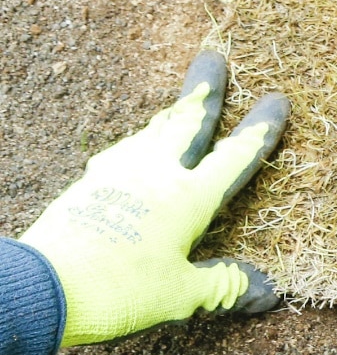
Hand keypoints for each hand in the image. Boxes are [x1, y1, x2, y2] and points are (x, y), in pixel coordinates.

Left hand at [22, 52, 288, 346]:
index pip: (234, 156)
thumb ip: (224, 285)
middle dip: (205, 93)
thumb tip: (267, 290)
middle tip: (214, 60)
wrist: (41, 288)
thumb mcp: (181, 294)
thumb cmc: (118, 290)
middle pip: (186, 123)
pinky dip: (139, 142)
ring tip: (182, 103)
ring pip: (151, 133)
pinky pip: (122, 153)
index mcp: (187, 197)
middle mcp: (155, 174)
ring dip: (172, 115)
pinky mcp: (87, 186)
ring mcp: (116, 174)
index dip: (260, 129)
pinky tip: (134, 149)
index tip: (277, 100)